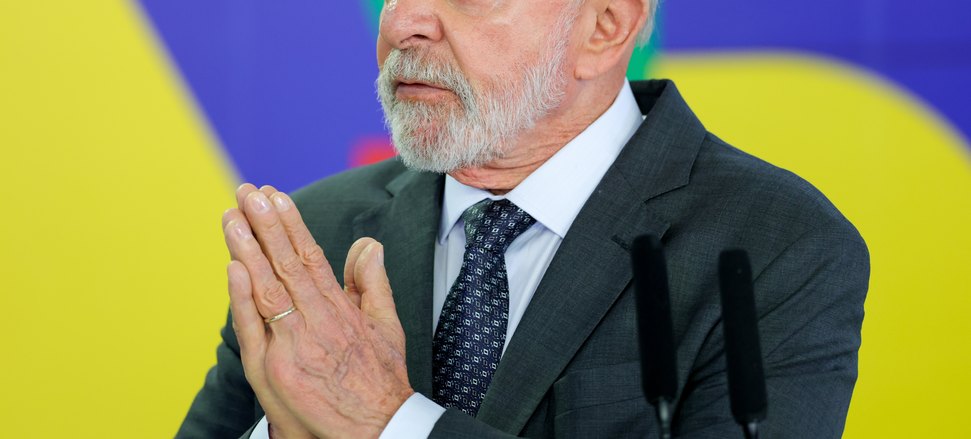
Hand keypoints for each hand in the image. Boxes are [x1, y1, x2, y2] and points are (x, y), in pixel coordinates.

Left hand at [223, 184, 412, 437]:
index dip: (290, 224)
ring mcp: (294, 346)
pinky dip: (243, 297)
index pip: (310, 256)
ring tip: (232, 216)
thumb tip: (367, 245)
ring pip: (267, 288)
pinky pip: (254, 328)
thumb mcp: (387, 327)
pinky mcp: (274, 371)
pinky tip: (233, 266)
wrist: (377, 430)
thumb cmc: (381, 381)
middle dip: (265, 224)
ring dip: (247, 249)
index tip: (275, 195)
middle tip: (246, 192)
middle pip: (286, 264)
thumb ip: (372, 284)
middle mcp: (317, 322)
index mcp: (342, 310)